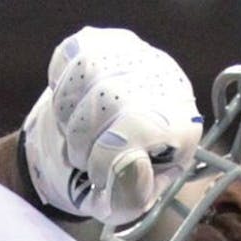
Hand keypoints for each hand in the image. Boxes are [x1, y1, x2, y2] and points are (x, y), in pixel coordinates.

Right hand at [21, 27, 201, 225]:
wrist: (104, 140)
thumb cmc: (121, 173)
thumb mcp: (128, 199)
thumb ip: (129, 195)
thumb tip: (128, 166)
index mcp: (181, 123)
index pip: (142, 126)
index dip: (106, 158)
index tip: (95, 177)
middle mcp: (165, 79)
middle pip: (109, 96)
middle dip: (81, 138)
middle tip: (79, 159)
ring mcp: (135, 54)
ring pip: (86, 72)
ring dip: (67, 115)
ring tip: (73, 135)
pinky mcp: (104, 41)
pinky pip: (71, 56)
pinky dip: (59, 87)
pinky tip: (70, 107)